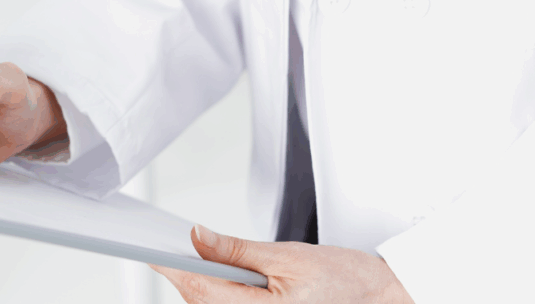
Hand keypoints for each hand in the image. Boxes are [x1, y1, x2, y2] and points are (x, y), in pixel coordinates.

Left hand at [152, 225, 413, 302]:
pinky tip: (220, 281)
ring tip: (202, 261)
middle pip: (201, 303)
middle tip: (179, 247)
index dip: (173, 269)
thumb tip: (198, 237)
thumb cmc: (346, 281)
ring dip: (203, 288)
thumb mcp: (288, 255)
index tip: (152, 250)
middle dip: (187, 276)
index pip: (201, 291)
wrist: (382, 298)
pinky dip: (217, 298)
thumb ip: (237, 249)